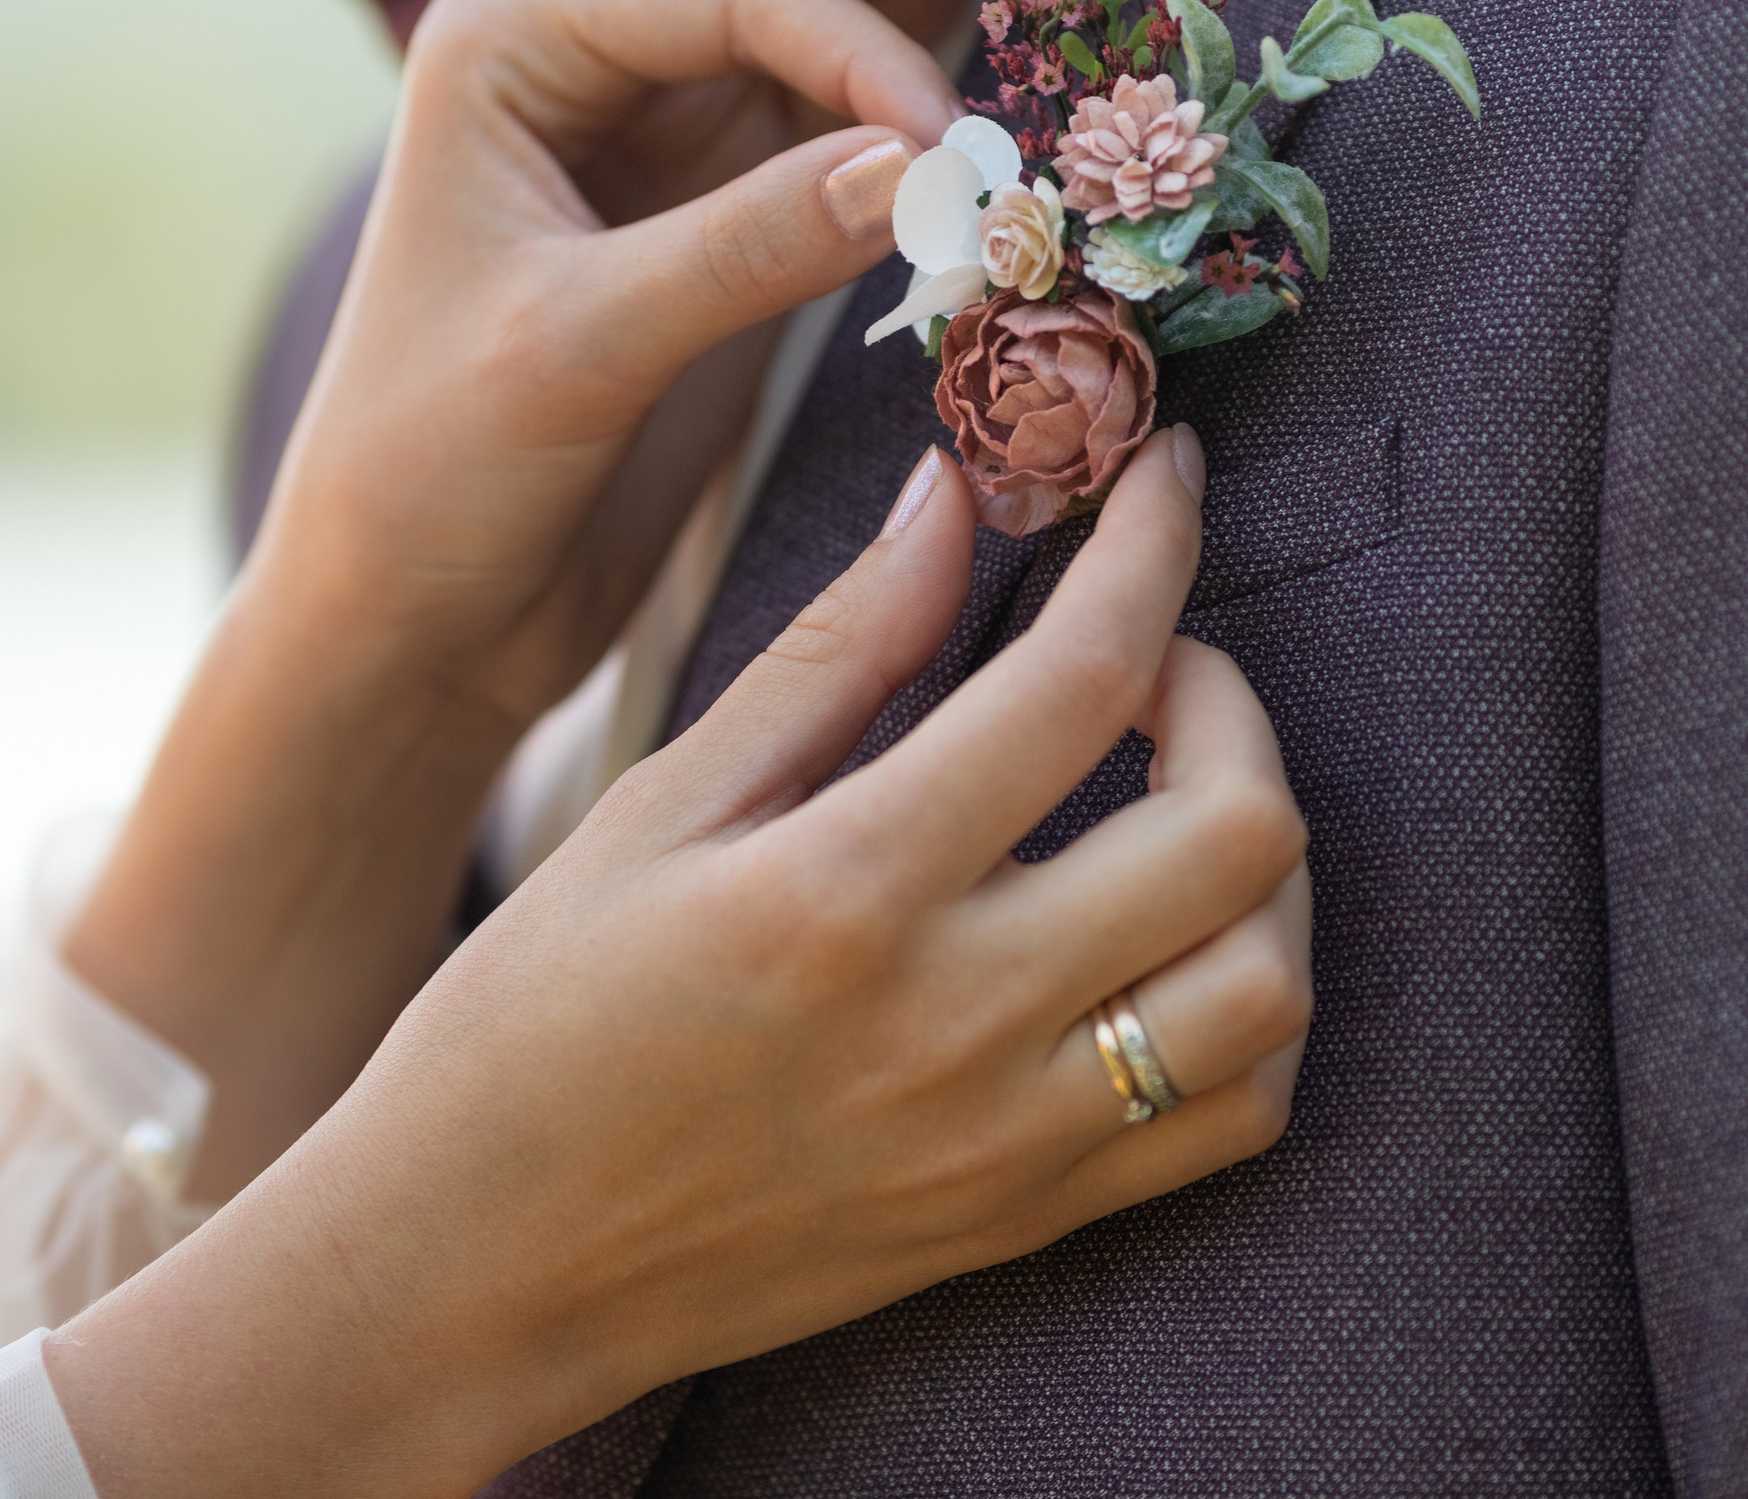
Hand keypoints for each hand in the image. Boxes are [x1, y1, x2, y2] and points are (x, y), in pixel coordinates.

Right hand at [47, 430, 1313, 1496]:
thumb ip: (833, 652)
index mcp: (844, 889)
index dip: (1153, 544)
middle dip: (1228, 697)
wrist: (477, 1269)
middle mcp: (957, 1022)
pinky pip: (1235, 1119)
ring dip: (1259, 859)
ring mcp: (1007, 1141)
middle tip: (1143, 666)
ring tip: (1168, 803)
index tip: (1166, 477)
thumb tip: (954, 499)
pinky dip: (1247, 1008)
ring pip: (1270, 984)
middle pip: (1234, 830)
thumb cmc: (529, 1024)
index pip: (1082, 677)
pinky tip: (1163, 946)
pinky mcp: (1023, 1220)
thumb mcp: (656, 807)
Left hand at [68, 0, 1054, 1197]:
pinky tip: (1022, 68)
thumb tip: (932, 167)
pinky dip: (932, 75)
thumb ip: (744, 249)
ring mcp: (663, 119)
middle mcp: (586, 47)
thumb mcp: (575, 351)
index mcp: (512, 41)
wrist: (413, 609)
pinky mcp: (724, 203)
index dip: (858, 46)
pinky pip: (845, 103)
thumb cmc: (430, 474)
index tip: (951, 151)